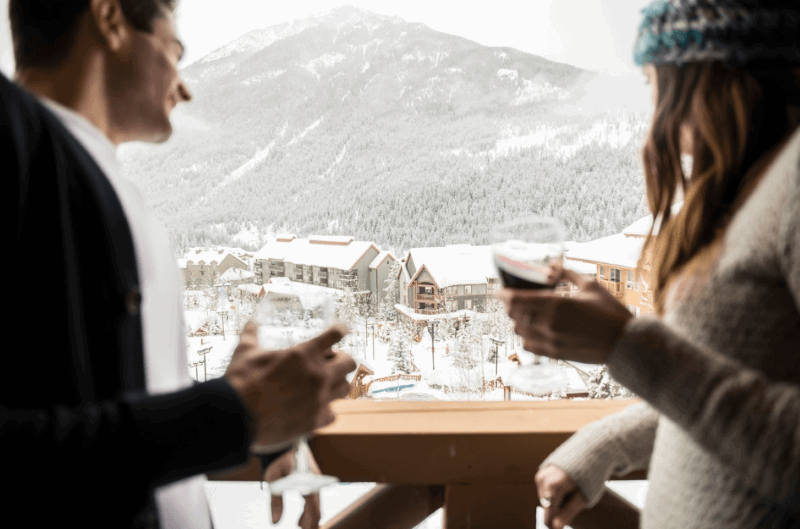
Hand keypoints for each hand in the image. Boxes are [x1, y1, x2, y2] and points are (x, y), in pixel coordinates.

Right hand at [224, 321, 356, 446]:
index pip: (335, 334)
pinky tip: (316, 409)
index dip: (339, 330)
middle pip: (350, 363)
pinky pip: (333, 414)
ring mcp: (318, 399)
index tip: (339, 330)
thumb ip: (251, 335)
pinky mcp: (314, 420)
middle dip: (343, 360)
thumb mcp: (245, 351)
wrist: (236, 416)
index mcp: (304, 354)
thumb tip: (251, 322)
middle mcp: (317, 375)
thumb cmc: (240, 381)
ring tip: (326, 385)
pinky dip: (327, 411)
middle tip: (331, 362)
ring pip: (346, 388)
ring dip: (338, 384)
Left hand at [265, 450, 320, 528]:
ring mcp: (315, 479)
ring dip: (309, 516)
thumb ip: (275, 502)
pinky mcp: (311, 477)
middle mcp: (315, 481)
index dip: (311, 523)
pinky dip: (308, 509)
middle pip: (317, 507)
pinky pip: (313, 497)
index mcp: (308, 482)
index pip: (314, 507)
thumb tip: (274, 522)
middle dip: (311, 522)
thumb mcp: (274, 480)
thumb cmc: (279, 458)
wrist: (284, 438)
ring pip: (316, 503)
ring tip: (299, 525)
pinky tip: (300, 517)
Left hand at [496, 269, 632, 363]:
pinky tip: (532, 329)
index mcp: (556, 304)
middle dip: (509, 305)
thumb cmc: (610, 313)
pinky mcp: (554, 354)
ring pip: (518, 330)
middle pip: (513, 314)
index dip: (502, 295)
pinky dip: (524, 336)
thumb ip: (567, 273)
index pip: (516, 300)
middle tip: (512, 298)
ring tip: (524, 313)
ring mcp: (550, 341)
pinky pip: (527, 345)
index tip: (498, 291)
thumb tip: (551, 266)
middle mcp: (549, 323)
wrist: (625, 344)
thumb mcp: (590, 286)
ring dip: (516, 320)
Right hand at [536, 465, 587, 528]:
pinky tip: (566, 485)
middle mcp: (543, 478)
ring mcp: (541, 472)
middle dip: (557, 509)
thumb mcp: (582, 498)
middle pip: (546, 505)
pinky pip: (545, 486)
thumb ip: (567, 513)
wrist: (592, 450)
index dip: (555, 524)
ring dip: (556, 499)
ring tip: (571, 491)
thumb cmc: (590, 475)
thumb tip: (555, 528)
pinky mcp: (543, 469)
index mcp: (552, 486)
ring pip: (545, 496)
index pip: (548, 513)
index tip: (561, 528)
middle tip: (573, 503)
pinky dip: (554, 490)